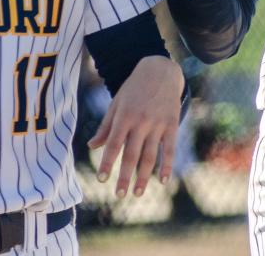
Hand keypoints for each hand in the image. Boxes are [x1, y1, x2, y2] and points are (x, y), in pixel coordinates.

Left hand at [88, 56, 183, 197]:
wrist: (160, 70)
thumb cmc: (134, 88)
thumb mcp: (117, 103)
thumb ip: (106, 126)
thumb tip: (92, 146)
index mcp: (124, 116)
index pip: (113, 144)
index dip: (107, 163)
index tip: (101, 179)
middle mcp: (141, 121)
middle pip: (131, 154)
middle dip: (124, 176)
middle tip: (119, 195)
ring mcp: (158, 124)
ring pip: (149, 156)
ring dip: (143, 177)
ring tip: (136, 193)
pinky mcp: (172, 125)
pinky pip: (169, 149)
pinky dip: (166, 166)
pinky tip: (162, 181)